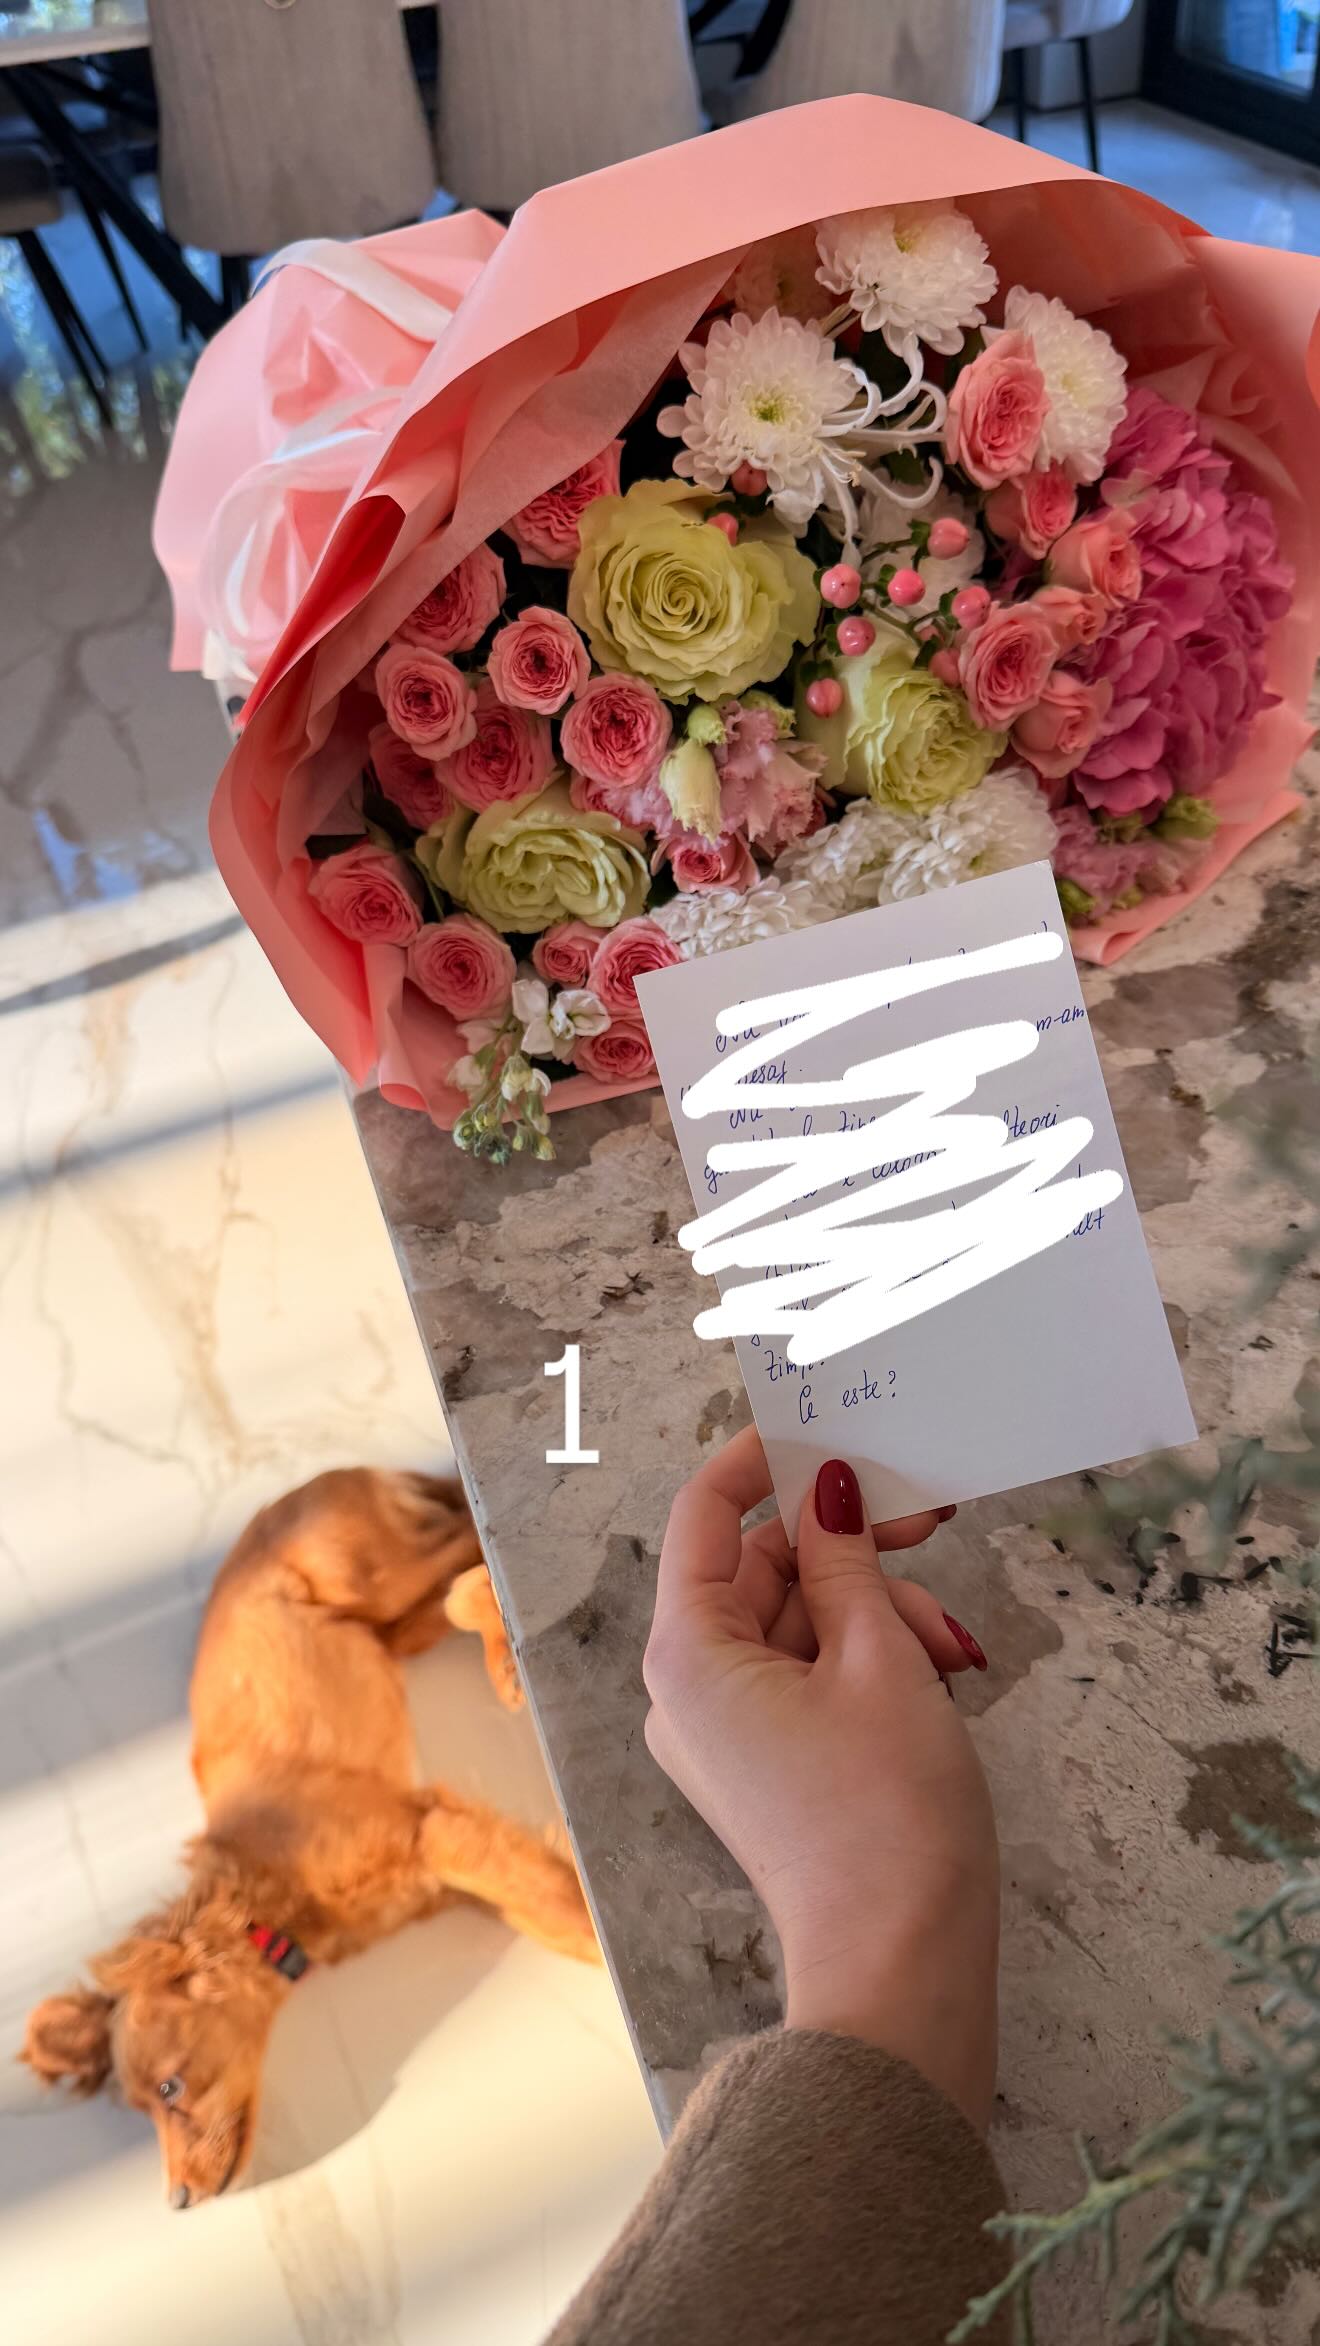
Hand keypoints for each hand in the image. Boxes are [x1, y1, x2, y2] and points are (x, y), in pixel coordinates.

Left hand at [643, 1426, 999, 2129]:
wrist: (902, 1966)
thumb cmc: (887, 1813)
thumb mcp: (878, 1659)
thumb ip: (846, 1561)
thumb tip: (827, 1491)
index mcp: (688, 1651)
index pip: (704, 1515)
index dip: (761, 1461)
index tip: (826, 1426)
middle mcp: (686, 1687)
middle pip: (763, 1569)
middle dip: (853, 1551)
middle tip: (933, 1523)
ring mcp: (724, 1730)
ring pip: (799, 1622)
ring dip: (878, 1614)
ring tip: (952, 1648)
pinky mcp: (765, 1762)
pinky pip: (808, 1676)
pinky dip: (870, 1662)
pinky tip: (939, 1673)